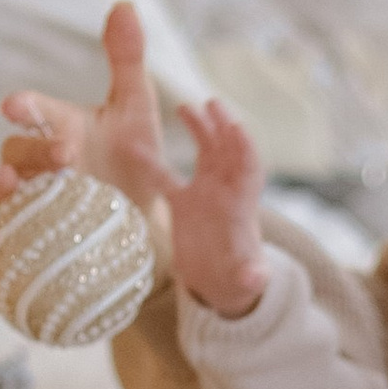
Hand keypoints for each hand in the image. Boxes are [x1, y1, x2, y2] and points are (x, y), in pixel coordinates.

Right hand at [0, 3, 171, 275]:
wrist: (144, 221)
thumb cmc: (136, 158)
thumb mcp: (138, 111)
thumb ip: (126, 60)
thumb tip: (123, 5)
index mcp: (58, 128)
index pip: (34, 111)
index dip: (25, 107)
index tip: (17, 106)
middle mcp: (38, 167)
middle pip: (16, 154)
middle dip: (32, 152)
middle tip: (64, 156)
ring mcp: (32, 206)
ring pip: (2, 199)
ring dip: (2, 196)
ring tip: (11, 196)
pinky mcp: (30, 243)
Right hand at [166, 98, 268, 315]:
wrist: (219, 285)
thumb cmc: (237, 280)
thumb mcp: (245, 280)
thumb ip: (251, 276)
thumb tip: (255, 279)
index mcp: (241, 206)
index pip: (248, 169)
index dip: (244, 148)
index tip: (235, 127)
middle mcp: (226, 193)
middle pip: (228, 152)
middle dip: (223, 127)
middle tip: (212, 103)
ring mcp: (205, 194)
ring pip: (205, 153)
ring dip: (199, 129)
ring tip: (185, 107)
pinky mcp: (184, 203)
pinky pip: (165, 177)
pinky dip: (150, 163)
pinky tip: (132, 148)